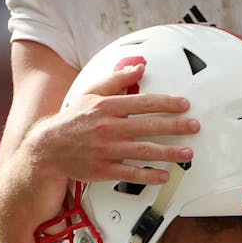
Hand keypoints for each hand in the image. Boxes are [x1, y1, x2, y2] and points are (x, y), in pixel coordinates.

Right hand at [28, 62, 198, 186]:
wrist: (47, 149)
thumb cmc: (72, 121)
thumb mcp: (90, 94)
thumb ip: (116, 80)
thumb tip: (139, 67)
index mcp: (106, 107)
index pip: (142, 103)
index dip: (166, 103)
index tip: (184, 104)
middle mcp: (108, 128)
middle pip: (148, 126)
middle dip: (175, 126)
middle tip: (194, 126)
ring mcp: (107, 151)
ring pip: (143, 151)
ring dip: (169, 152)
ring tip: (187, 153)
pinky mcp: (104, 170)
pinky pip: (131, 173)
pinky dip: (149, 175)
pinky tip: (164, 175)